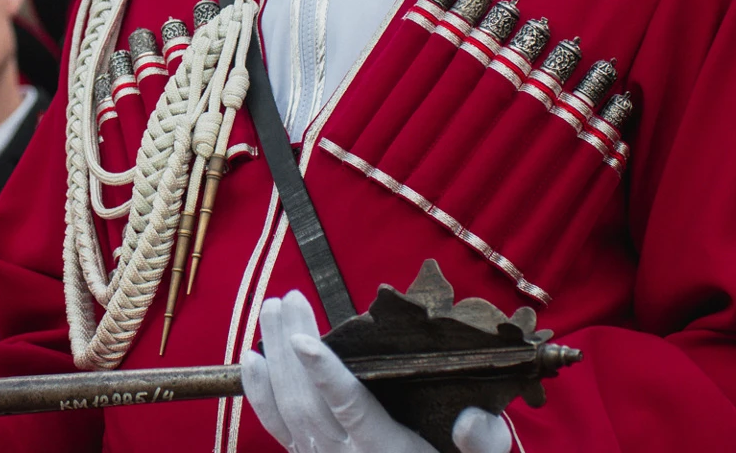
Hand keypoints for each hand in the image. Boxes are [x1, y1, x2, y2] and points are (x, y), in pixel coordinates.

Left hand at [241, 291, 510, 452]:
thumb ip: (484, 441)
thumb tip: (470, 420)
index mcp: (387, 452)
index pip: (350, 409)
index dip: (325, 375)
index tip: (303, 340)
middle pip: (307, 400)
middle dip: (291, 347)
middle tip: (287, 298)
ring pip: (286, 409)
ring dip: (274, 356)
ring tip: (271, 309)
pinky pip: (276, 426)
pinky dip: (259, 391)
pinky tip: (251, 356)